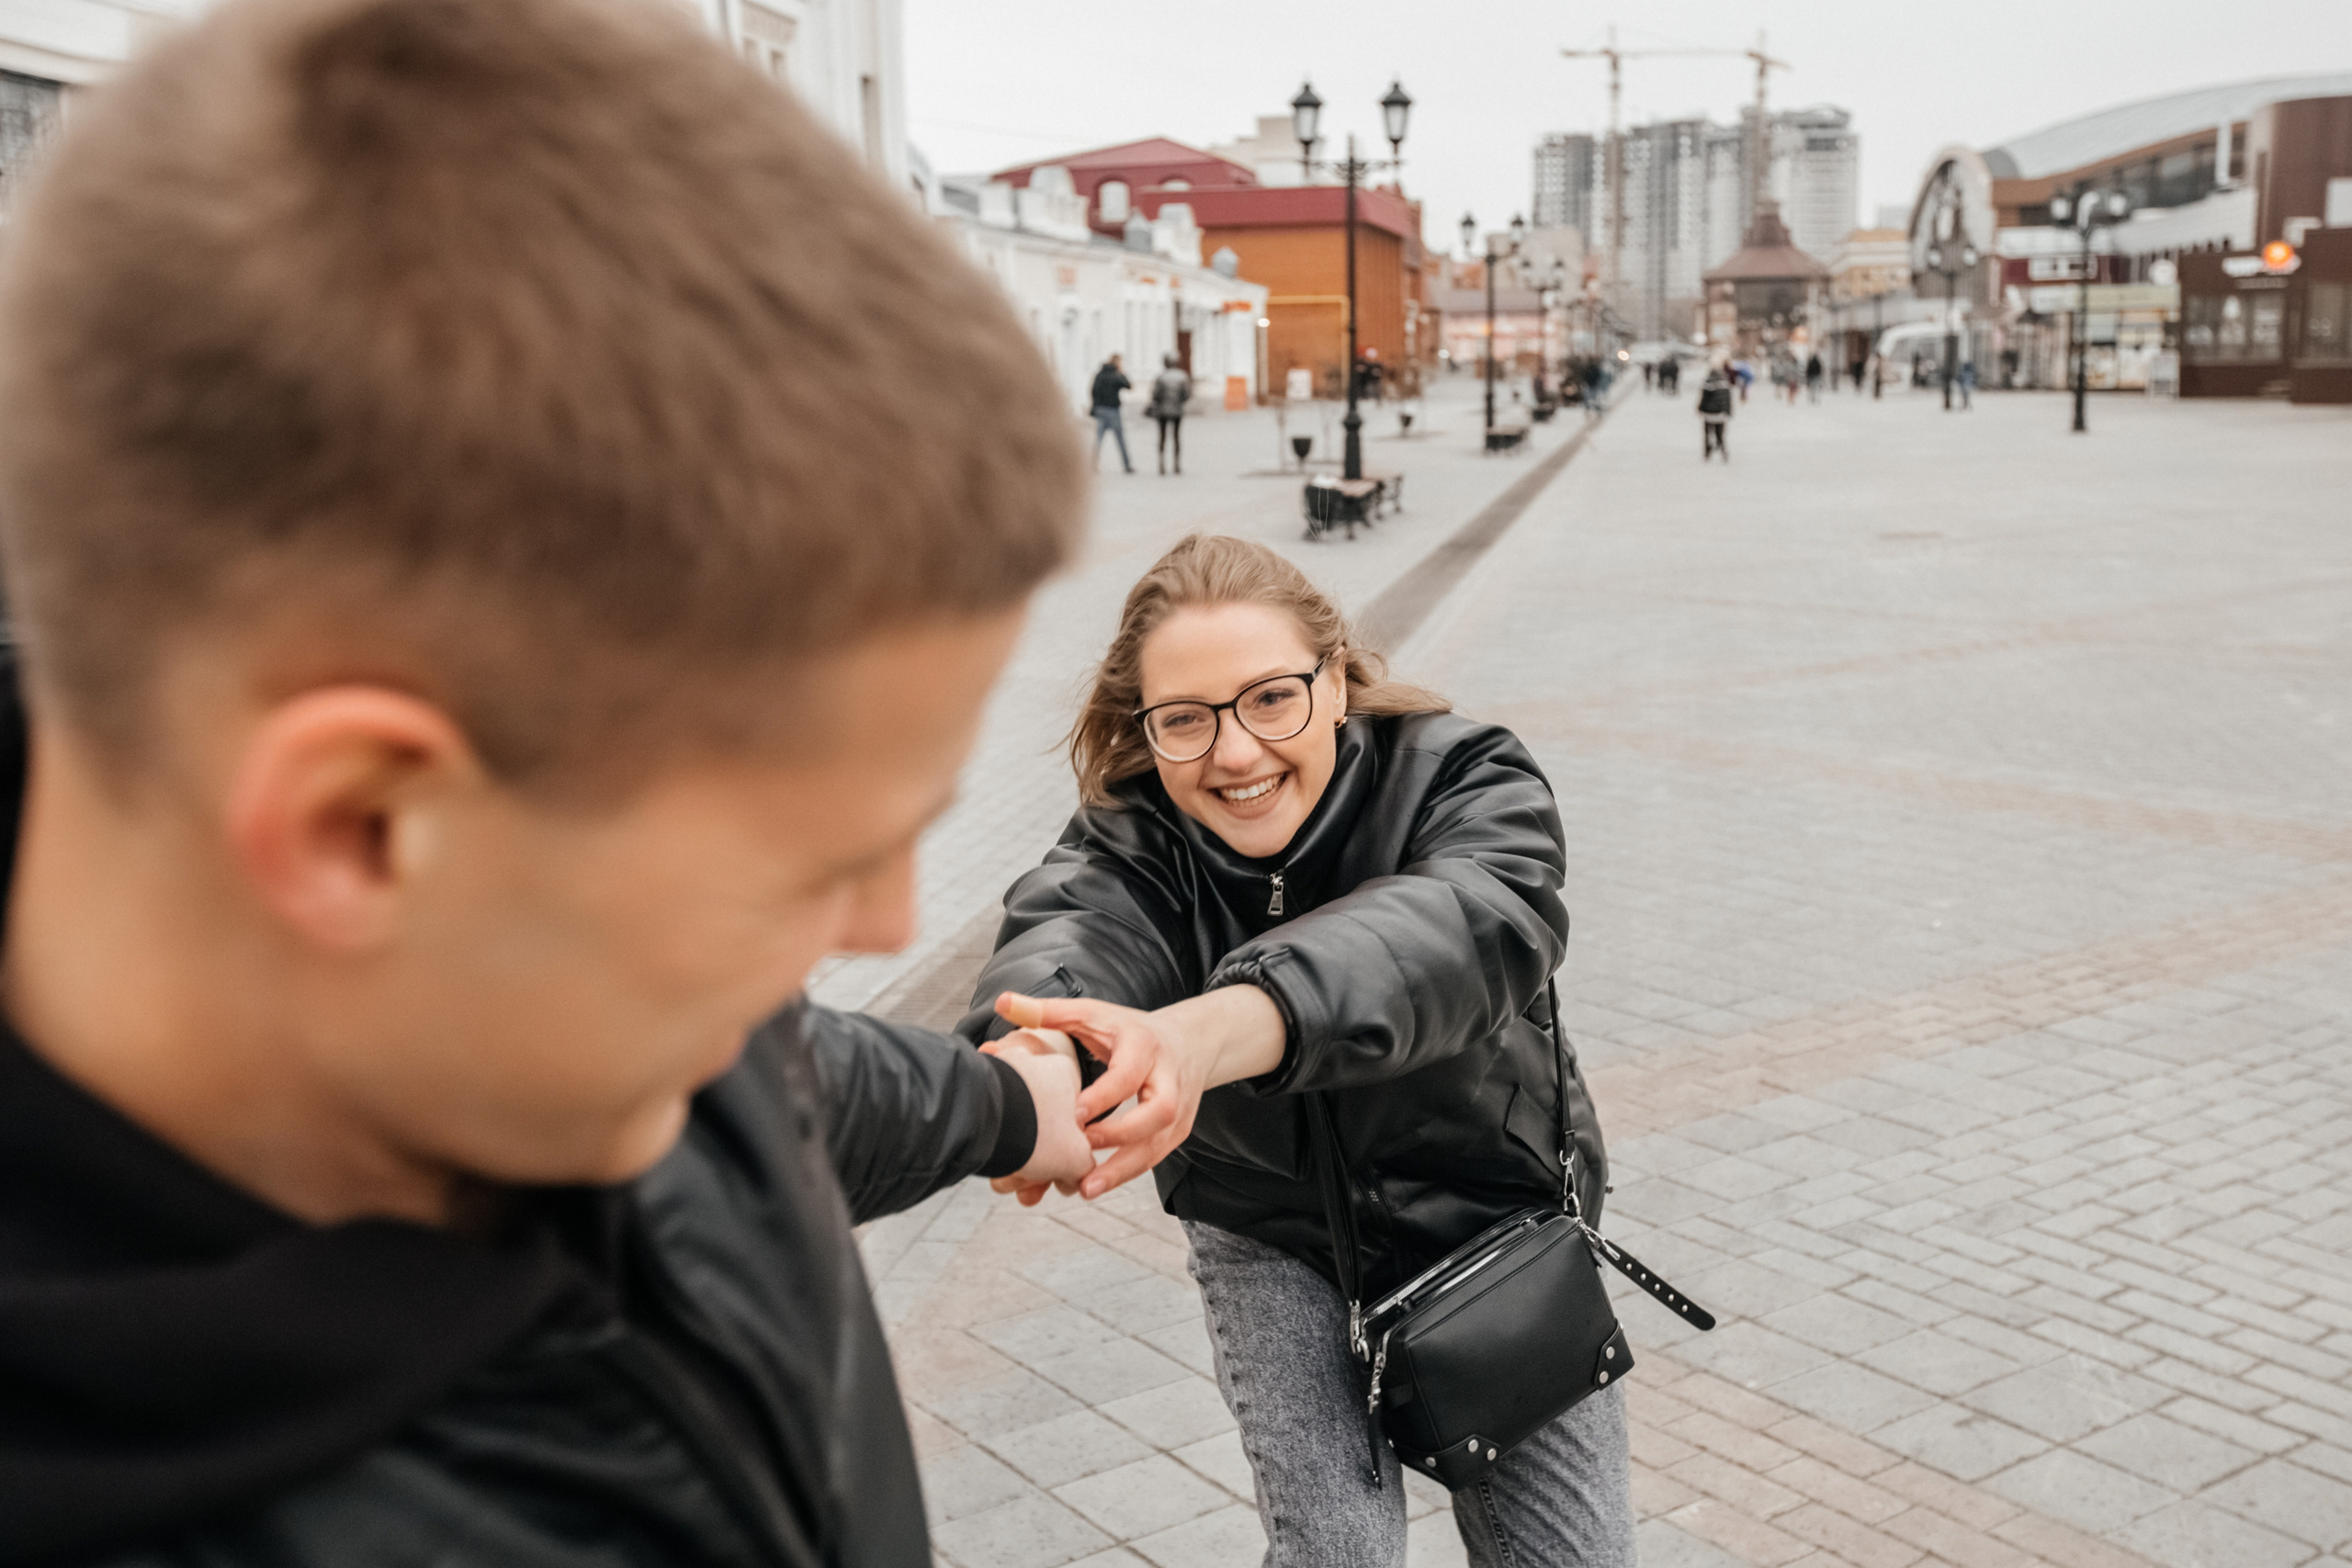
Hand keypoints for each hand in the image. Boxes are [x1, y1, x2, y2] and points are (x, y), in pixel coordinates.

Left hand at [994, 988, 1284, 1199]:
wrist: (1187, 1042)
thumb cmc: (1128, 1030)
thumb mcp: (1093, 1014)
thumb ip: (1048, 1012)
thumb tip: (1003, 1002)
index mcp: (1145, 1046)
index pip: (1130, 1073)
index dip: (1105, 1095)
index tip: (1074, 1115)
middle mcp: (1168, 1078)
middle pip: (1158, 1112)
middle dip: (1121, 1135)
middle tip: (1082, 1149)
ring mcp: (1178, 1109)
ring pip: (1159, 1144)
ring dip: (1123, 1169)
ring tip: (1085, 1187)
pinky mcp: (1178, 1131)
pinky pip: (1155, 1157)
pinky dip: (1126, 1174)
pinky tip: (1095, 1185)